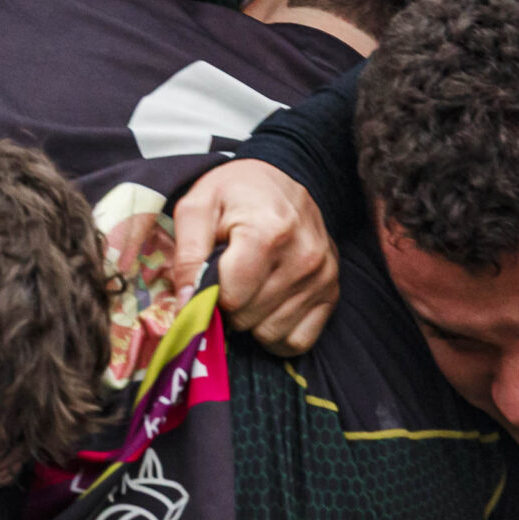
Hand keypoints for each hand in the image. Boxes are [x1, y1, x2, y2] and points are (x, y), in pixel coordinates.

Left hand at [172, 162, 337, 354]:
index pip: (232, 297)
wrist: (282, 178)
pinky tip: (267, 305)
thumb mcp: (197, 208)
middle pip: (248, 318)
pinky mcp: (331, 292)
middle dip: (228, 307)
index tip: (207, 278)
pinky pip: (298, 341)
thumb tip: (187, 304)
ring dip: (251, 320)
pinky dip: (277, 332)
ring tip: (248, 287)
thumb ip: (187, 255)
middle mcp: (302, 257)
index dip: (210, 294)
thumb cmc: (235, 193)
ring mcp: (322, 277)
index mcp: (267, 232)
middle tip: (227, 279)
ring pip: (271, 334)